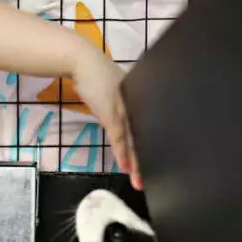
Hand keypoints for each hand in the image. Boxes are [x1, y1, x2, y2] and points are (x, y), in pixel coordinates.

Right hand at [68, 45, 140, 188]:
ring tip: (140, 180)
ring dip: (136, 162)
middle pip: (145, 136)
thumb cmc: (98, 76)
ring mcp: (124, 109)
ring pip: (133, 140)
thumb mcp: (117, 92)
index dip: (154, 147)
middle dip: (148, 159)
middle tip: (153, 179)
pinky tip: (126, 166)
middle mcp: (136, 104)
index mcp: (141, 100)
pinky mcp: (110, 112)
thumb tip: (127, 124)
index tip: (159, 165)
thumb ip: (123, 107)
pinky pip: (118, 137)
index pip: (149, 128)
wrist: (82, 61)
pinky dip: (122, 153)